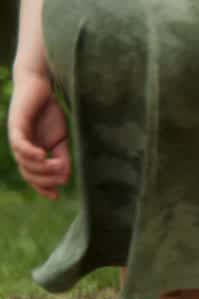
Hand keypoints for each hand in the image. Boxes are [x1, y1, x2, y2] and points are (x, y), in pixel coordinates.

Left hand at [6, 70, 70, 200]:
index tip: (56, 197)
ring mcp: (17, 137)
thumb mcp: (60, 139)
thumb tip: (65, 177)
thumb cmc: (49, 111)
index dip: (42, 188)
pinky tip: (42, 155)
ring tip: (59, 166)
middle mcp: (20, 147)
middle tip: (62, 179)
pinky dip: (29, 152)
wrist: (40, 84)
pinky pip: (19, 144)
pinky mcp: (16, 125)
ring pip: (24, 161)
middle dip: (45, 180)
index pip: (32, 176)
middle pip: (28, 172)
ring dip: (42, 167)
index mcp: (30, 152)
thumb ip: (62, 157)